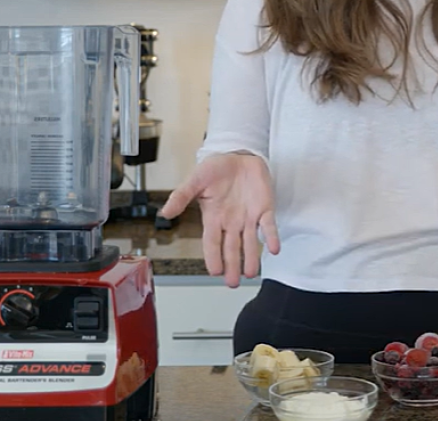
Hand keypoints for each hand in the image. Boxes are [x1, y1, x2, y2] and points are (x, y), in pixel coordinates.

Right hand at [159, 153, 278, 286]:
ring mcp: (249, 217)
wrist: (238, 155)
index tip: (214, 272)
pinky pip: (268, 225)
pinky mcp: (265, 208)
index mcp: (213, 217)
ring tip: (250, 274)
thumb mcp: (195, 180)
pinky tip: (273, 249)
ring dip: (251, 258)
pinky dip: (271, 237)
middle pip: (231, 248)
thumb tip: (165, 213)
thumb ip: (181, 196)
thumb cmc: (216, 168)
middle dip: (232, 266)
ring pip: (249, 242)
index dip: (213, 257)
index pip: (212, 242)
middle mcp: (231, 222)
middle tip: (233, 283)